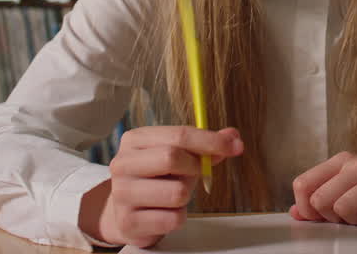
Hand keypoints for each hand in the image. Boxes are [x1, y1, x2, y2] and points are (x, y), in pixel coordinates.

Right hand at [80, 126, 243, 247]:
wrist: (126, 212)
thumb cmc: (156, 179)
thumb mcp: (178, 156)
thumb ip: (205, 145)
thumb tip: (233, 136)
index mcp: (135, 140)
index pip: (179, 135)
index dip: (211, 140)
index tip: (234, 146)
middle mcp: (123, 163)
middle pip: (172, 157)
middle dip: (195, 167)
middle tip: (196, 173)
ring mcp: (122, 193)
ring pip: (177, 192)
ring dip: (185, 196)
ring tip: (173, 195)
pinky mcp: (128, 222)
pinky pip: (173, 219)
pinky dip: (178, 217)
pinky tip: (165, 213)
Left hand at [288, 152, 356, 227]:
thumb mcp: (356, 190)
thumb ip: (325, 197)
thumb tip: (296, 212)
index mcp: (343, 161)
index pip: (302, 184)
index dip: (307, 208)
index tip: (323, 217)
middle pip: (320, 201)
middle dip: (334, 218)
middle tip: (354, 216)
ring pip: (342, 208)